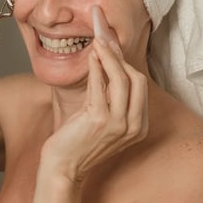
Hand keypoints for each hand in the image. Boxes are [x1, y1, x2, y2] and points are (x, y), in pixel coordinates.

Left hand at [41, 7, 147, 184]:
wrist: (62, 167)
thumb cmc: (77, 140)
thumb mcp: (98, 115)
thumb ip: (107, 94)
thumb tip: (106, 59)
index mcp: (139, 125)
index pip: (139, 84)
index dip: (125, 59)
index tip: (112, 40)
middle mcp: (134, 126)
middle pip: (136, 78)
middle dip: (119, 53)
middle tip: (104, 34)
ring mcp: (120, 125)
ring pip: (122, 79)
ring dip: (109, 56)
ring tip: (97, 40)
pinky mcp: (101, 121)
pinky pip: (101, 86)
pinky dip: (97, 68)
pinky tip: (90, 56)